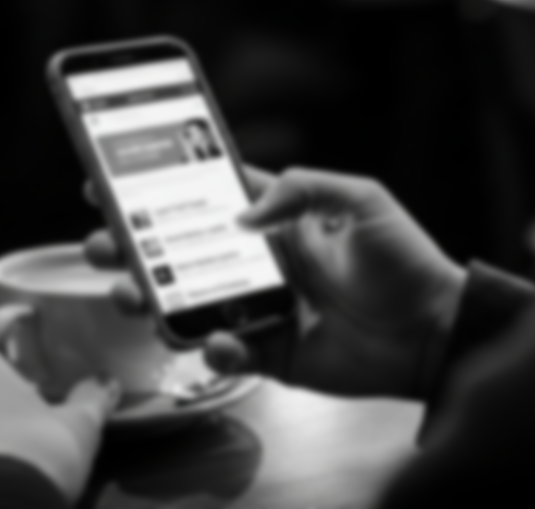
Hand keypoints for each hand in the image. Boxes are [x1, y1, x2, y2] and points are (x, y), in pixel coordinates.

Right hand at [84, 167, 466, 398]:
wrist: (435, 331)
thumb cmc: (405, 260)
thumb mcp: (360, 199)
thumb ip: (300, 188)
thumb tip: (239, 216)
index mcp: (277, 221)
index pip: (207, 198)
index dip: (160, 188)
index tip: (112, 179)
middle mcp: (260, 263)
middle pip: (180, 252)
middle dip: (133, 246)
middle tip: (100, 242)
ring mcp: (261, 309)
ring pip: (189, 304)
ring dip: (152, 299)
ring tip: (129, 291)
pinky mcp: (271, 354)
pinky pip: (227, 354)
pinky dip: (214, 348)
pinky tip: (217, 340)